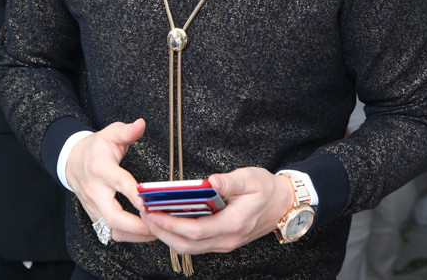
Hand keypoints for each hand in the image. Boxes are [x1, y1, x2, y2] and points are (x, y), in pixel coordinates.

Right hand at [65, 118, 154, 242]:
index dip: (135, 194)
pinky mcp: (95, 216)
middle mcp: (95, 191)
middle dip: (137, 225)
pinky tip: (145, 233)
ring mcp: (94, 206)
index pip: (120, 183)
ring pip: (112, 229)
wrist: (72, 161)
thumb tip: (141, 124)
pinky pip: (111, 232)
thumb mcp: (111, 133)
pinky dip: (128, 236)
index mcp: (101, 169)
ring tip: (157, 231)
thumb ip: (127, 131)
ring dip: (135, 235)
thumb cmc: (97, 147)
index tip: (151, 203)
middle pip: (114, 216)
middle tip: (158, 223)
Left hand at [140, 167, 294, 254]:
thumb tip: (211, 181)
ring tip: (150, 217)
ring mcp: (224, 243)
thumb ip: (230, 181)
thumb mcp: (251, 178)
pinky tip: (167, 221)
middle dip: (162, 231)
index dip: (171, 223)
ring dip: (167, 235)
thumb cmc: (267, 189)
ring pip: (189, 247)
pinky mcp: (222, 240)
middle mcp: (227, 239)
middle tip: (144, 214)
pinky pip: (196, 243)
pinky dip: (178, 235)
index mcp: (233, 223)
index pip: (196, 230)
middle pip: (187, 244)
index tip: (153, 212)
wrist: (283, 205)